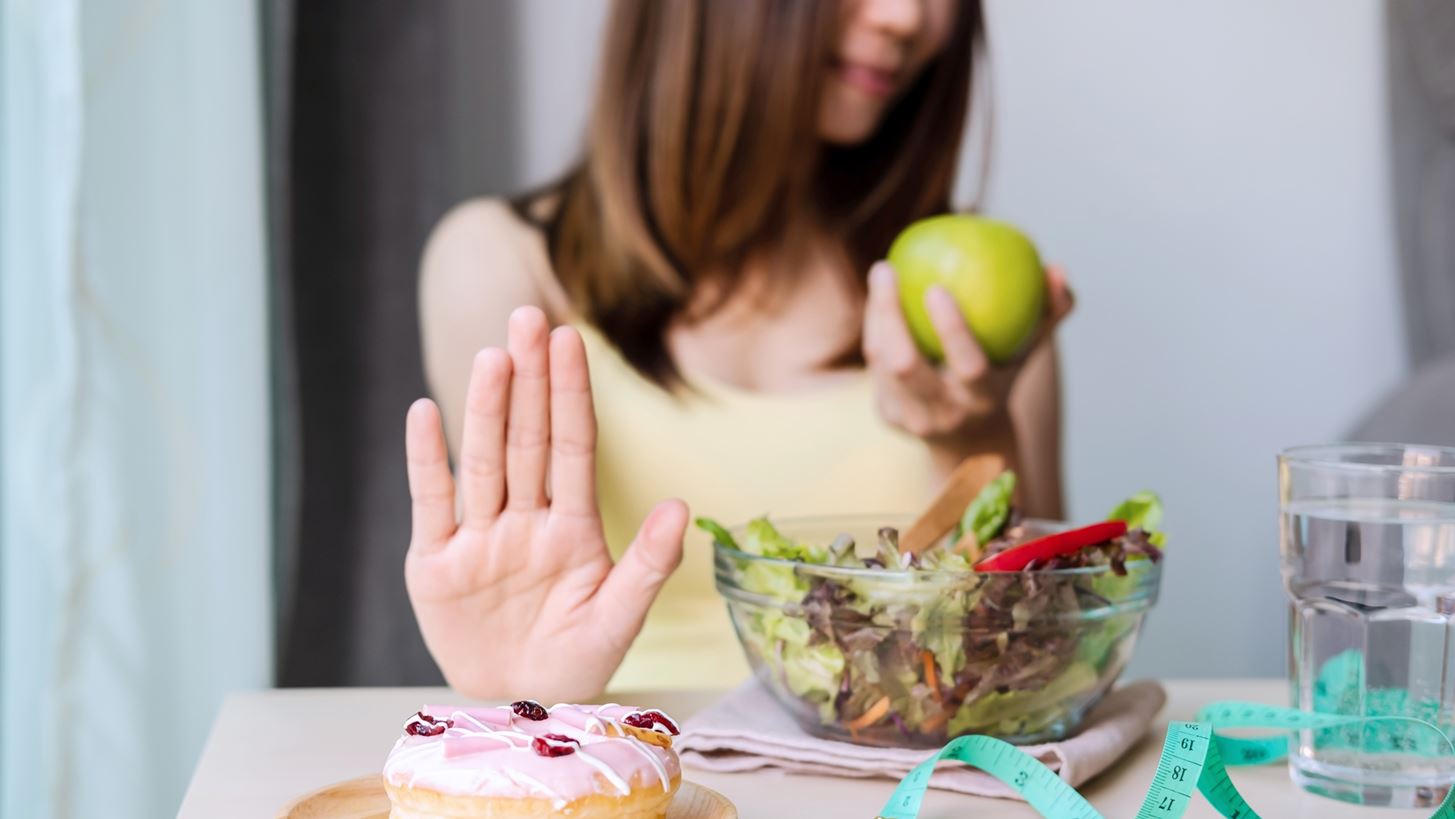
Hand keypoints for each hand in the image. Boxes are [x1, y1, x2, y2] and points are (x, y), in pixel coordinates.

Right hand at [404, 306, 687, 700]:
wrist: (520, 708)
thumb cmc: (577, 660)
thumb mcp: (620, 620)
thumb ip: (649, 565)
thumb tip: (684, 507)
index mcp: (573, 528)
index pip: (573, 447)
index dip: (571, 394)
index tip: (570, 340)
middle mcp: (525, 520)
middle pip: (527, 438)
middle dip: (530, 379)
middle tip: (528, 317)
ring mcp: (479, 538)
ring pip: (483, 461)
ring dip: (486, 410)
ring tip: (492, 357)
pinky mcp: (435, 563)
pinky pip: (431, 503)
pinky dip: (426, 460)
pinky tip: (425, 413)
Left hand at [862, 261, 1072, 450]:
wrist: (970, 442)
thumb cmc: (1004, 376)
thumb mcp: (1030, 352)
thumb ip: (1050, 312)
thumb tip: (1057, 269)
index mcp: (982, 400)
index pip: (968, 366)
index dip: (951, 329)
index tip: (937, 287)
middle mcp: (944, 414)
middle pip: (905, 365)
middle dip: (891, 314)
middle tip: (888, 267)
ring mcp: (911, 419)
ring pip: (882, 362)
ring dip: (877, 314)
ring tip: (883, 272)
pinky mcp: (887, 416)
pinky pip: (874, 365)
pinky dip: (874, 328)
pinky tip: (878, 296)